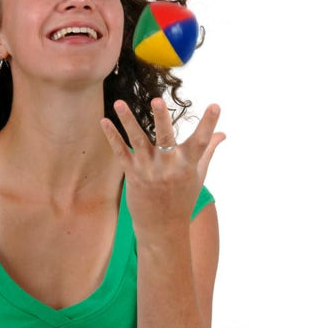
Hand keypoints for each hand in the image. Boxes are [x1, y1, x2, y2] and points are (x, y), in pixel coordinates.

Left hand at [100, 98, 224, 242]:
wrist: (163, 227)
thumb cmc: (183, 197)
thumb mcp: (198, 174)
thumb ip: (208, 150)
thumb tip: (223, 133)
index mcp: (187, 165)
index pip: (201, 142)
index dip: (209, 123)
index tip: (215, 105)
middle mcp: (168, 166)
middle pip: (165, 138)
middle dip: (161, 119)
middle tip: (157, 100)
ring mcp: (148, 170)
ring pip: (137, 141)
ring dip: (128, 121)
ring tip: (120, 102)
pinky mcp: (132, 174)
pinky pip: (121, 152)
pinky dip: (112, 136)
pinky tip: (104, 121)